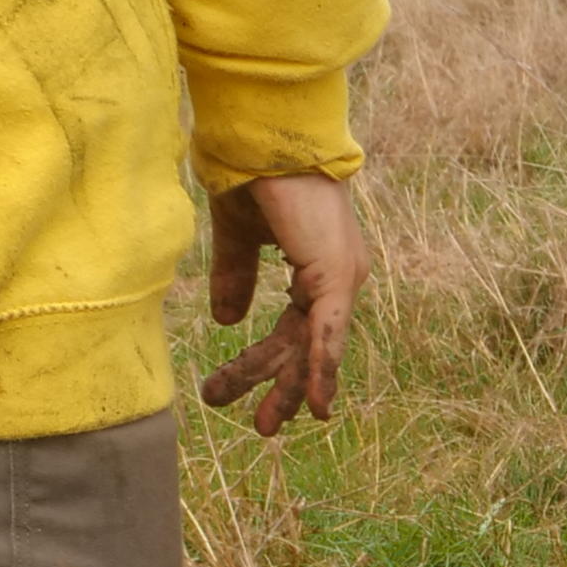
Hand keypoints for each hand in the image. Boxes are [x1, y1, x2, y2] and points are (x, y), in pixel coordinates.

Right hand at [202, 171, 366, 434]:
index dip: (272, 363)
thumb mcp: (237, 238)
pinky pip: (327, 332)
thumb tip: (223, 320)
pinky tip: (317, 405)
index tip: (245, 390)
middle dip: (277, 386)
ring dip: (291, 388)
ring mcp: (342, 277)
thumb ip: (233, 278)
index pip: (296, 329)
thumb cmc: (255, 174)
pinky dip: (322, 368)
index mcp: (319, 269)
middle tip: (257, 426)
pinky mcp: (336, 275)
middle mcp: (338, 278)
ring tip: (265, 426)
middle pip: (306, 347)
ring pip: (315, 348)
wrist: (263, 139)